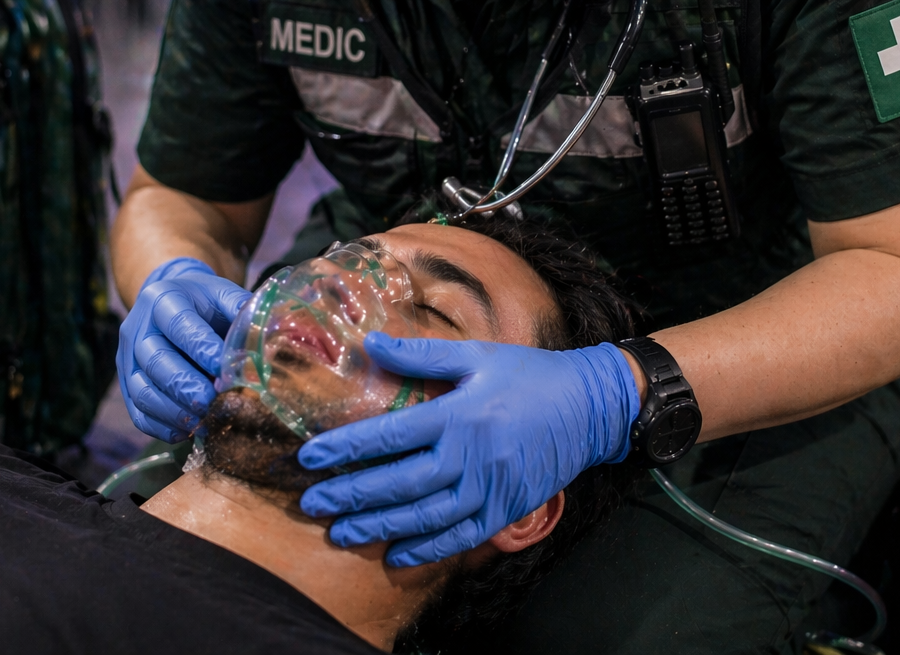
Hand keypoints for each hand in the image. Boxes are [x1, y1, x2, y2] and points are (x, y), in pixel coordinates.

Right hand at [117, 257, 250, 440]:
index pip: (180, 325)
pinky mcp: (126, 385)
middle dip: (187, 387)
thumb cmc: (204, 303)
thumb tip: (267, 341)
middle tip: (213, 402)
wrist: (173, 305)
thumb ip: (243, 312)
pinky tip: (188, 431)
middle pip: (156, 361)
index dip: (203, 349)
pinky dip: (162, 427)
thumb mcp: (223, 295)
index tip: (226, 371)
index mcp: (162, 298)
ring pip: (142, 391)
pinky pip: (138, 413)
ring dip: (175, 411)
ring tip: (204, 421)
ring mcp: (127, 358)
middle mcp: (137, 328)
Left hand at [296, 334, 639, 565]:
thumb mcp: (477, 355)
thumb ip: (421, 355)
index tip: (310, 458)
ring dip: (379, 527)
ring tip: (341, 533)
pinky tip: (395, 555)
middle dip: (351, 495)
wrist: (590, 407)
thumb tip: (371, 344)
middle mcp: (471, 457)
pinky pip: (460, 537)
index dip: (346, 449)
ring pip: (424, 517)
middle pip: (399, 484)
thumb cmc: (530, 375)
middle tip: (312, 504)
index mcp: (459, 414)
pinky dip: (427, 550)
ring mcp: (489, 489)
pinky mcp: (506, 510)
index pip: (389, 437)